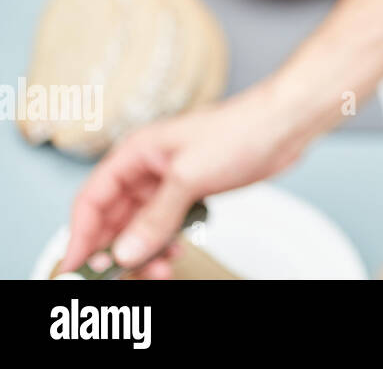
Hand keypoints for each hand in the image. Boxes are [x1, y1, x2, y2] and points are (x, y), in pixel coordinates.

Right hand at [61, 88, 309, 274]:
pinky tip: (174, 254)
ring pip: (141, 224)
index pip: (93, 199)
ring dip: (143, 250)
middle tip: (122, 277)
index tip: (78, 267)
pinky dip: (166, 242)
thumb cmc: (242, 129)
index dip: (81, 235)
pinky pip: (167, 223)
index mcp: (136, 153)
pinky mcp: (193, 190)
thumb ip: (156, 218)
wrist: (285, 123)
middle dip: (116, 249)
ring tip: (158, 270)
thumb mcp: (189, 177)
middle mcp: (148, 167)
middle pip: (114, 217)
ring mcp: (171, 180)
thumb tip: (126, 251)